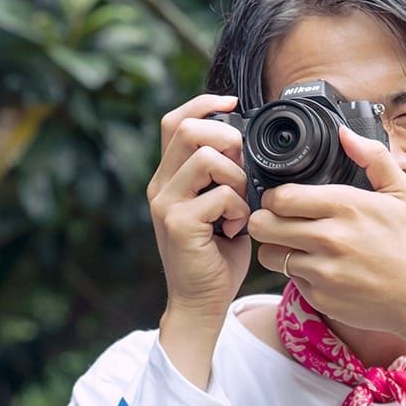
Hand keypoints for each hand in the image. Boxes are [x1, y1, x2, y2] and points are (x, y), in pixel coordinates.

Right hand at [148, 93, 251, 322]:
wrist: (200, 302)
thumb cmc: (216, 257)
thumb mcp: (220, 208)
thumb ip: (223, 177)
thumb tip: (245, 145)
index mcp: (168, 178)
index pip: (175, 121)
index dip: (204, 103)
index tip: (233, 103)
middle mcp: (160, 187)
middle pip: (188, 129)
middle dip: (227, 139)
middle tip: (242, 170)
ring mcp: (166, 204)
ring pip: (206, 159)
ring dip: (236, 178)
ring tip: (239, 207)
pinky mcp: (178, 224)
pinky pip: (220, 195)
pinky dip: (238, 210)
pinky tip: (235, 230)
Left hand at [248, 125, 405, 336]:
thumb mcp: (403, 194)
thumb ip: (373, 158)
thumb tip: (345, 133)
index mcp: (345, 206)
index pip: (280, 197)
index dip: (274, 197)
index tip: (283, 200)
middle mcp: (329, 238)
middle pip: (263, 224)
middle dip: (266, 220)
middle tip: (279, 222)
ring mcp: (322, 270)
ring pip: (269, 254)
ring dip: (276, 249)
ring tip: (296, 246)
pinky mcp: (320, 297)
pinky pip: (291, 280)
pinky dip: (300, 274)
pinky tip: (321, 270)